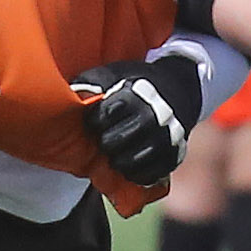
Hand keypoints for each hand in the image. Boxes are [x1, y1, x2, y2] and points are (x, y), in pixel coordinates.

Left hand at [72, 47, 207, 185]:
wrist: (178, 89)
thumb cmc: (136, 83)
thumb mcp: (112, 74)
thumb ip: (90, 83)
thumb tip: (72, 97)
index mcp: (133, 96)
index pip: (101, 117)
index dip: (94, 120)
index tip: (98, 118)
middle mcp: (151, 118)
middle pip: (111, 143)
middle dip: (105, 141)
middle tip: (108, 136)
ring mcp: (164, 139)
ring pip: (127, 163)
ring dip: (117, 160)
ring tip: (117, 152)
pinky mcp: (173, 156)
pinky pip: (147, 176)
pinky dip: (135, 174)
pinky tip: (132, 163)